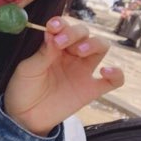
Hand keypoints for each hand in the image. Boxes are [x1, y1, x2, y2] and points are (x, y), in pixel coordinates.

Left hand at [4, 16, 123, 134]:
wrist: (25, 117)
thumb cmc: (24, 88)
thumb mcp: (27, 69)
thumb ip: (43, 53)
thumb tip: (53, 34)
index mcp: (54, 47)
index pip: (64, 28)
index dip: (61, 24)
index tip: (53, 27)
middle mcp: (71, 55)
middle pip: (84, 33)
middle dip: (75, 33)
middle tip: (61, 43)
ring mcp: (83, 71)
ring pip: (101, 48)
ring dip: (94, 44)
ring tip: (80, 51)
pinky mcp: (91, 90)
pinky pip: (114, 80)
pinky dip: (117, 74)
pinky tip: (106, 72)